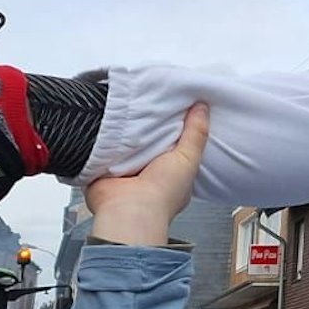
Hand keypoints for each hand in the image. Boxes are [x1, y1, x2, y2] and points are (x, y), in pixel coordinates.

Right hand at [87, 103, 210, 245]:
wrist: (128, 209)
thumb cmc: (162, 193)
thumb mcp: (188, 158)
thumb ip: (196, 134)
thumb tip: (203, 107)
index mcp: (172, 173)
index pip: (176, 144)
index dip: (177, 126)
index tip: (176, 104)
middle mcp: (149, 172)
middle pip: (151, 140)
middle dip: (151, 124)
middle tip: (151, 98)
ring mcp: (127, 170)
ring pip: (129, 141)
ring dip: (129, 128)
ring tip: (132, 103)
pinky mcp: (106, 167)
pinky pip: (107, 145)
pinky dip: (108, 134)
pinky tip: (112, 118)